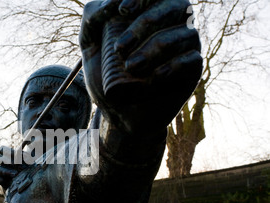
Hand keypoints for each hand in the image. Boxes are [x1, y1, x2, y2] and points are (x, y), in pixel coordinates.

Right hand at [0, 146, 27, 189]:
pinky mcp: (1, 181)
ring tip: (15, 174)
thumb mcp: (31, 162)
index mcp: (10, 156)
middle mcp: (4, 163)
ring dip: (6, 171)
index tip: (17, 155)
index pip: (2, 149)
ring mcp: (2, 173)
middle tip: (17, 164)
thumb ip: (28, 155)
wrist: (31, 184)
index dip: (7, 151)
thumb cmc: (31, 171)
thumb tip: (27, 146)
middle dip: (8, 161)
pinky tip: (4, 181)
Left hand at [79, 0, 201, 136]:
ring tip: (130, 67)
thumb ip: (92, 17)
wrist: (119, 111)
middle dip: (145, 24)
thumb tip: (112, 4)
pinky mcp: (193, 68)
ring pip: (182, 35)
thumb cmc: (106, 74)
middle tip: (120, 48)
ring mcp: (187, 44)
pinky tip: (154, 77)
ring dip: (154, 50)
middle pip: (173, 6)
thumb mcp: (90, 45)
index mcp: (153, 8)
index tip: (123, 11)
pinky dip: (170, 67)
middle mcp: (175, 21)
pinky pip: (190, 60)